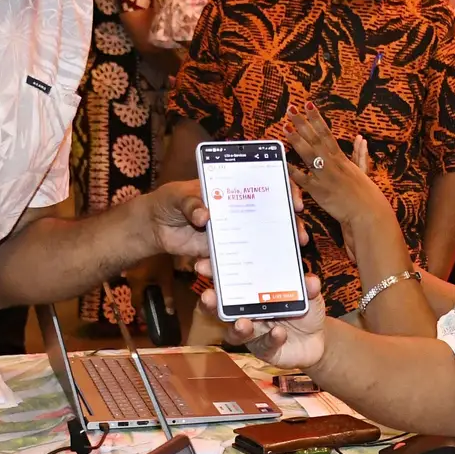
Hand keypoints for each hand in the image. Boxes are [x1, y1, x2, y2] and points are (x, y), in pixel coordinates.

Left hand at [149, 176, 306, 266]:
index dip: (285, 190)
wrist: (155, 226)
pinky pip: (241, 256)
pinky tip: (265, 270)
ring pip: (262, 236)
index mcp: (233, 188)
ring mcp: (234, 230)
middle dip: (290, 222)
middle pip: (272, 212)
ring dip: (279, 244)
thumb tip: (204, 216)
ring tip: (292, 250)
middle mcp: (239, 208)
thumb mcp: (177, 196)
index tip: (294, 200)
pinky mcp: (224, 250)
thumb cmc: (168, 201)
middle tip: (299, 232)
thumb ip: (190, 203)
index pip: (266, 184)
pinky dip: (253, 262)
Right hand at [203, 274, 328, 368]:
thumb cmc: (303, 311)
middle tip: (208, 296)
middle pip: (221, 309)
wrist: (317, 340)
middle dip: (211, 304)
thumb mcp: (309, 295)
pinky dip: (271, 339)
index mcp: (251, 294)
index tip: (203, 265)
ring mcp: (253, 334)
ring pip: (236, 332)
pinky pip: (264, 346)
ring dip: (238, 327)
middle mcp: (245, 313)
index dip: (213, 274)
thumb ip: (308, 288)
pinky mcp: (264, 351)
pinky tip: (278, 333)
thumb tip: (310, 281)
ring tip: (243, 322)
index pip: (228, 282)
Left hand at [279, 103, 393, 237]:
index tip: (307, 105)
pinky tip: (283, 160)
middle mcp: (332, 163)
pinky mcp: (318, 191)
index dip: (316, 118)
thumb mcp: (363, 170)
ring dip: (296, 140)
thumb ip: (360, 153)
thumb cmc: (365, 193)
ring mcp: (325, 176)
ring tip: (285, 127)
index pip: (326, 133)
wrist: (366, 212)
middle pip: (315, 139)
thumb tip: (361, 138)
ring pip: (308, 154)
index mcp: (341, 158)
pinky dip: (293, 170)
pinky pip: (302, 179)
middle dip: (302, 123)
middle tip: (291, 109)